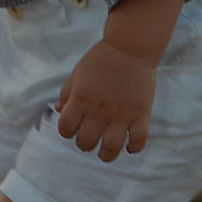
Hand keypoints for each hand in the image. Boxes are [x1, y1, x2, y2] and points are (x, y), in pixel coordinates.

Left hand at [55, 39, 157, 160]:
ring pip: (111, 148)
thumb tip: (60, 111)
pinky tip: (130, 145)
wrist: (130, 46)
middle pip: (86, 142)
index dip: (67, 131)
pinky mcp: (141, 114)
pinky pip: (138, 141)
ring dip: (106, 154)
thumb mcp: (77, 73)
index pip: (65, 129)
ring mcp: (120, 115)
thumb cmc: (101, 59)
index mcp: (80, 100)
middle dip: (85, 144)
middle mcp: (98, 111)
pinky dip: (134, 148)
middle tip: (91, 139)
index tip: (74, 128)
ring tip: (106, 152)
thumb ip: (67, 93)